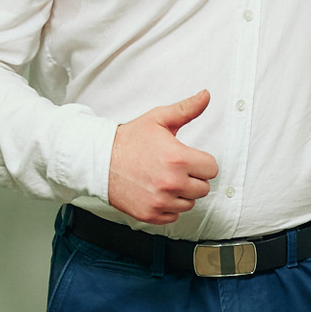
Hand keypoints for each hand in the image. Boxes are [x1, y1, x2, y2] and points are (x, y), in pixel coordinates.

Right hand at [107, 90, 217, 223]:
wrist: (99, 160)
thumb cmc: (129, 140)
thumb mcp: (158, 119)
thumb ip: (186, 109)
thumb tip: (205, 95)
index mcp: (178, 159)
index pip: (212, 169)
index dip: (202, 162)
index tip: (189, 159)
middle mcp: (171, 183)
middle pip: (203, 188)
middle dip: (193, 178)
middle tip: (175, 169)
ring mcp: (160, 201)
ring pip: (189, 203)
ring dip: (181, 194)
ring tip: (164, 179)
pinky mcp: (150, 214)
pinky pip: (173, 215)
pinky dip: (168, 206)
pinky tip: (156, 192)